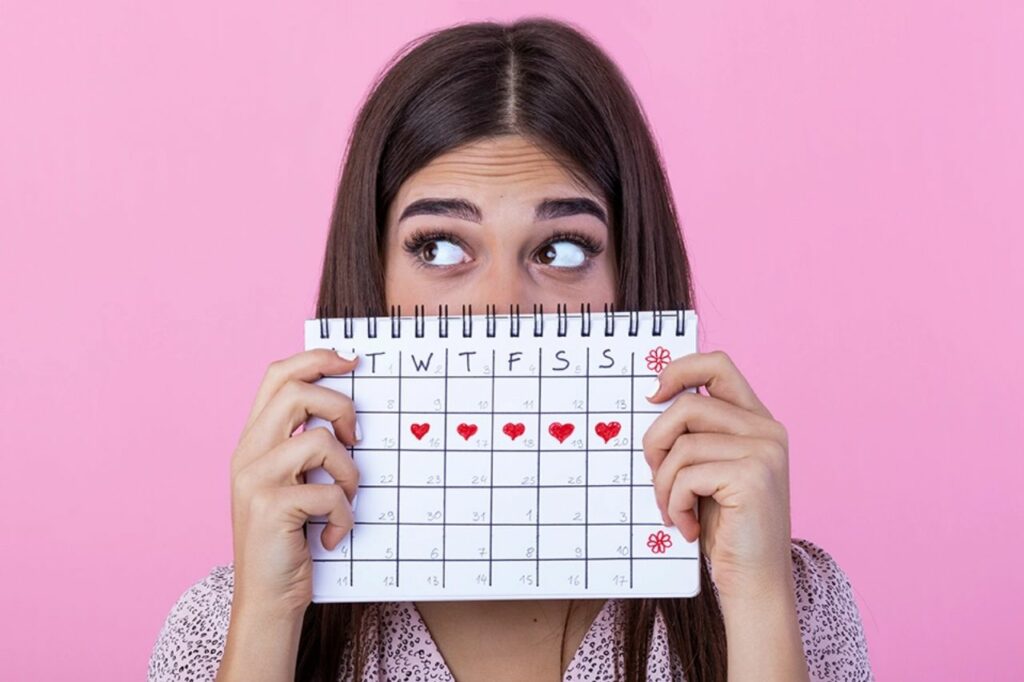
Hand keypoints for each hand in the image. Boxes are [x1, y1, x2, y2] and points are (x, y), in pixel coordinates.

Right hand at [229, 348, 360, 617]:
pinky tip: (334, 535)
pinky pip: (329, 492)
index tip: (351, 361)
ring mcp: (255, 480)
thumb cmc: (290, 540)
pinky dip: (343, 515)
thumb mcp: (293, 484)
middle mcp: (247, 454)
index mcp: (253, 441)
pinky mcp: (270, 508)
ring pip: (319, 441)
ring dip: (348, 472)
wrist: (266, 600)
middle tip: (356, 438)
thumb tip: (350, 412)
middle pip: (296, 393)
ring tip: (345, 500)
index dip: (315, 359)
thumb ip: (306, 448)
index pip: (277, 376)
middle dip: (340, 407)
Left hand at [642, 350, 792, 600]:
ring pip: (682, 444)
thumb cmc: (725, 529)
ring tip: (672, 510)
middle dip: (656, 442)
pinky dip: (674, 503)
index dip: (680, 369)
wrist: (755, 582)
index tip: (653, 394)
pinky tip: (686, 526)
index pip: (718, 364)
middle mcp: (767, 430)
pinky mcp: (753, 478)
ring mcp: (764, 452)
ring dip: (663, 483)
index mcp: (757, 421)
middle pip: (688, 405)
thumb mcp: (709, 471)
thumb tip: (654, 399)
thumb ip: (695, 435)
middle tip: (655, 476)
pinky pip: (686, 475)